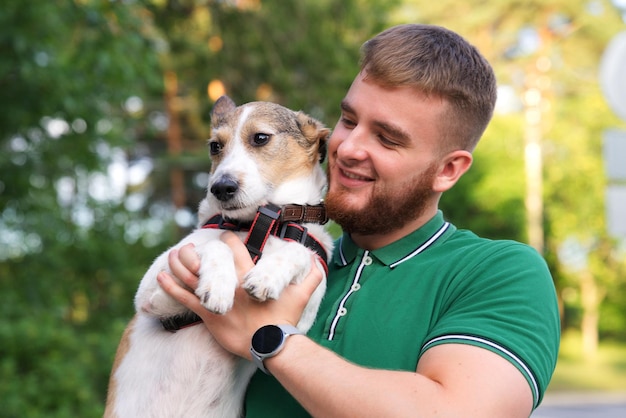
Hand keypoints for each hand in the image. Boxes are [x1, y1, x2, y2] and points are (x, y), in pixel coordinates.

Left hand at [157, 231, 322, 359]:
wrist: (272, 345)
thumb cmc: (285, 320)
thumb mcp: (300, 296)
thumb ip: (309, 279)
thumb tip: (319, 265)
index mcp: (250, 276)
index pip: (235, 250)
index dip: (228, 240)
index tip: (223, 237)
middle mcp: (231, 284)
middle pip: (210, 260)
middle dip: (199, 250)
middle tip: (190, 245)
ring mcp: (219, 299)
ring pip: (193, 276)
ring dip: (181, 264)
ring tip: (173, 254)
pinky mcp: (209, 315)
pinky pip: (186, 299)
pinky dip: (171, 288)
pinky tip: (160, 277)